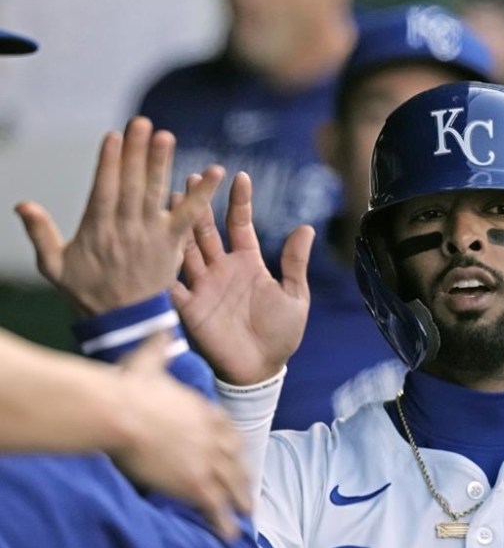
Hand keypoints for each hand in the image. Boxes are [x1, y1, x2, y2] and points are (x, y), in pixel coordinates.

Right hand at [16, 117, 222, 314]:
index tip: (113, 135)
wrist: (123, 324)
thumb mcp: (54, 267)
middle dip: (137, 153)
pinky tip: (214, 172)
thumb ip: (40, 233)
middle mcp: (126, 229)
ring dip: (162, 165)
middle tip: (143, 123)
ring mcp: (152, 236)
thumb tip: (22, 204)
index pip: (104, 189)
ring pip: (157, 194)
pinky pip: (191, 216)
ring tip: (167, 137)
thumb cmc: (87, 293)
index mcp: (97, 230)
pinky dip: (203, 194)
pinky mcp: (173, 245)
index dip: (108, 162)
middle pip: (132, 185)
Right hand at [109, 333, 250, 539]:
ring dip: (241, 499)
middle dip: (244, 474)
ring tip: (249, 513)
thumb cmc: (130, 387)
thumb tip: (161, 325)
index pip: (227, 429)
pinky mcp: (195, 483)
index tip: (239, 452)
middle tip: (251, 489)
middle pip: (235, 459)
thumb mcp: (149, 359)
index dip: (233, 444)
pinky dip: (224, 521)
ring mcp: (207, 460)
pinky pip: (215, 506)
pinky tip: (231, 534)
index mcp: (203, 410)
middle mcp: (212, 435)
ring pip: (232, 484)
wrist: (121, 413)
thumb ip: (159, 345)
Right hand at [171, 171, 313, 384]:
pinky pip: (171, 283)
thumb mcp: (294, 296)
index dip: (239, 201)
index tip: (239, 176)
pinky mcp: (188, 308)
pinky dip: (161, 266)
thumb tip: (307, 228)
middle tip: (191, 176)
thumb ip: (294, 263)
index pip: (239, 224)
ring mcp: (202, 286)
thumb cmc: (280, 335)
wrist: (259, 371)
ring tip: (167, 197)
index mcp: (247, 263)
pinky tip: (152, 243)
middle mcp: (221, 269)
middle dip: (198, 203)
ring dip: (176, 225)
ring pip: (185, 248)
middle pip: (205, 229)